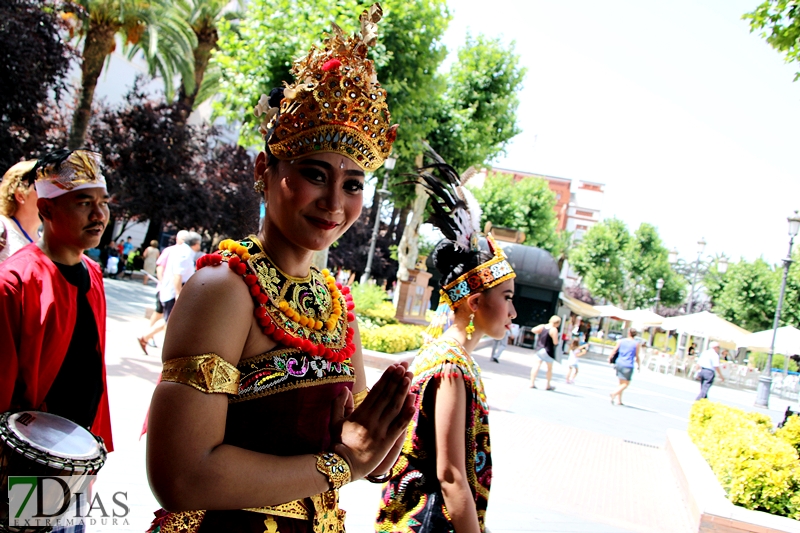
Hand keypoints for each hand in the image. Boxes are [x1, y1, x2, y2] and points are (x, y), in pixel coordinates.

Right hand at [333, 363, 415, 479]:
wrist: (343, 465)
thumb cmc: (338, 443)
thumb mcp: (334, 422)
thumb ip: (339, 404)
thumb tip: (344, 389)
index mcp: (361, 413)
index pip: (376, 391)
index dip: (386, 378)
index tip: (394, 366)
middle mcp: (372, 419)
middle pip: (387, 396)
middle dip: (396, 380)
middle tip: (405, 366)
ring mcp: (380, 430)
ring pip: (394, 408)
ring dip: (403, 392)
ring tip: (409, 378)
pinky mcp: (386, 442)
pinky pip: (398, 427)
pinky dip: (406, 416)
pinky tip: (413, 405)